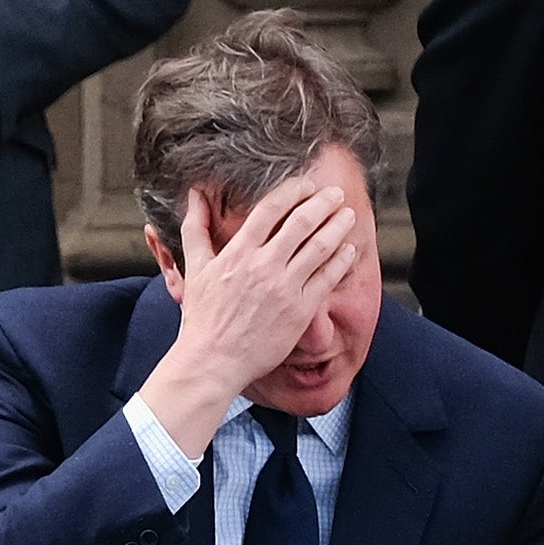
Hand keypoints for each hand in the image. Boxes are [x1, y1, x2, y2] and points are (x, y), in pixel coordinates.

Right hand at [138, 180, 359, 455]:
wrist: (214, 360)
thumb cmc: (203, 316)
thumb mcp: (195, 267)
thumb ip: (196, 228)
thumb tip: (195, 195)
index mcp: (239, 252)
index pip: (270, 210)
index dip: (292, 192)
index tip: (307, 184)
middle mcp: (264, 266)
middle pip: (301, 224)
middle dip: (322, 204)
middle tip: (336, 193)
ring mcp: (285, 288)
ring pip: (319, 249)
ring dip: (337, 228)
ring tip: (348, 215)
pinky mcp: (301, 311)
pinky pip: (327, 279)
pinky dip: (340, 261)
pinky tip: (349, 250)